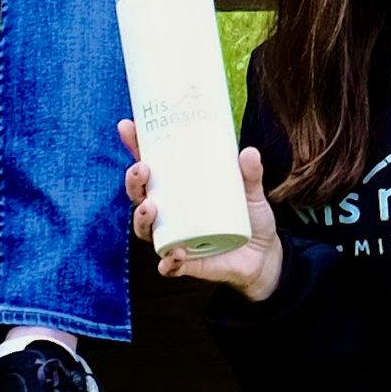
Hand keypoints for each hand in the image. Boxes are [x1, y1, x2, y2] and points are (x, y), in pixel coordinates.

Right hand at [119, 121, 284, 299]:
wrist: (263, 257)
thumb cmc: (249, 217)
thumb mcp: (251, 192)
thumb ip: (250, 174)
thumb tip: (249, 152)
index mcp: (178, 188)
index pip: (150, 165)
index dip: (135, 146)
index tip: (127, 126)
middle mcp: (169, 212)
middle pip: (139, 195)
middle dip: (134, 181)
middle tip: (143, 169)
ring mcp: (174, 237)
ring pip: (145, 228)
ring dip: (141, 217)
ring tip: (151, 207)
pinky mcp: (185, 262)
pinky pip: (168, 265)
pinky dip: (169, 261)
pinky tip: (175, 253)